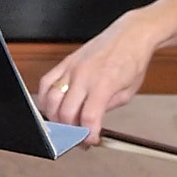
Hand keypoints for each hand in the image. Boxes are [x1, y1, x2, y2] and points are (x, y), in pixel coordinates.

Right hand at [33, 10, 159, 142]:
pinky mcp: (66, 61)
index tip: (90, 141)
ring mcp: (72, 67)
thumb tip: (92, 124)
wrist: (131, 34)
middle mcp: (85, 75)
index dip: (87, 135)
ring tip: (66, 124)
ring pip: (51, 99)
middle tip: (78, 137)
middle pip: (66, 112)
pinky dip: (44, 98)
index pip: (88, 117)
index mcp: (104, 83)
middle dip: (71, 131)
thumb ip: (107, 108)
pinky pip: (46, 82)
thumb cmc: (133, 59)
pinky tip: (52, 107)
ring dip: (56, 118)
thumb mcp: (128, 92)